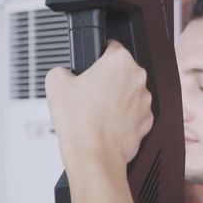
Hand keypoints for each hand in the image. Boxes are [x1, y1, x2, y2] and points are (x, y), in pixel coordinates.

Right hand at [45, 40, 153, 172]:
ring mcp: (145, 101)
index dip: (96, 57)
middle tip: (88, 93)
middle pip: (120, 71)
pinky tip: (105, 123)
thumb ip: (62, 69)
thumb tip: (65, 73)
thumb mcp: (55, 83)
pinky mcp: (147, 120)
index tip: (90, 67)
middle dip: (106, 79)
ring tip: (95, 111)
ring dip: (115, 98)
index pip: (110, 47)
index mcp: (120, 61)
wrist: (94, 155)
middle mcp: (138, 78)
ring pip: (128, 92)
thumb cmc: (80, 122)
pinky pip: (133, 112)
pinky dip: (122, 116)